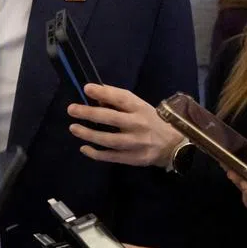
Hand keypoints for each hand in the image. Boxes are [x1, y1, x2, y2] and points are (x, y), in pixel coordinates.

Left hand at [67, 84, 183, 166]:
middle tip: (72, 109)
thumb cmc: (152, 122)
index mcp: (141, 108)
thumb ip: (120, 102)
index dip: (104, 93)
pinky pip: (112, 157)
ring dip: (89, 134)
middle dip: (90, 113)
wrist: (174, 145)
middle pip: (112, 118)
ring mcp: (137, 143)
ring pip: (110, 140)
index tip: (86, 88)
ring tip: (73, 128)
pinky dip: (96, 154)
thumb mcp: (141, 107)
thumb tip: (96, 96)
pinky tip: (84, 148)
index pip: (121, 98)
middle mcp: (139, 125)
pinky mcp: (134, 158)